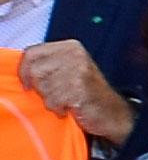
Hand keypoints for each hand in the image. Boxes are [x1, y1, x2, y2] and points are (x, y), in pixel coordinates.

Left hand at [16, 40, 131, 149]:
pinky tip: (71, 107)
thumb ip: (48, 64)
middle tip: (57, 94)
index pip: (31, 52)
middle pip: (35, 71)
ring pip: (42, 87)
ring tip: (66, 101)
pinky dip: (59, 109)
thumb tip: (23, 69)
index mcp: (71, 47)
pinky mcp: (80, 88)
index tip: (27, 84)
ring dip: (51, 100)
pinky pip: (53, 100)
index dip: (23, 70)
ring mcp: (79, 71)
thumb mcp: (68, 70)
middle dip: (40, 88)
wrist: (112, 112)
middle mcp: (75, 55)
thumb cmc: (86, 93)